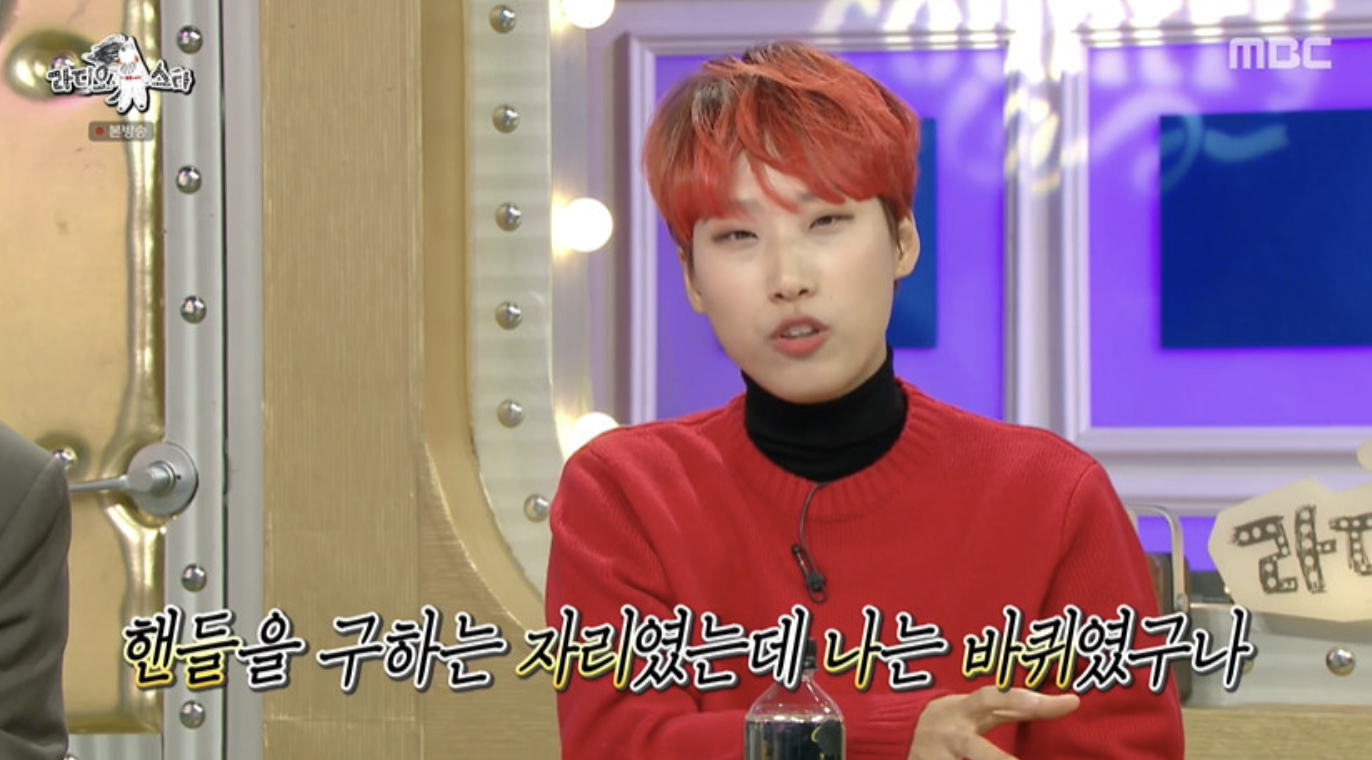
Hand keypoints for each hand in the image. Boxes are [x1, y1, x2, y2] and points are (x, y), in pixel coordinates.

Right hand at [907, 686, 1079, 759]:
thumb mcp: (976, 709)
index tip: (1068, 704)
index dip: (1026, 700)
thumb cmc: (951, 719)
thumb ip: (1017, 708)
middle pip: (979, 752)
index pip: (996, 699)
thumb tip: (1071, 702)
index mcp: (964, 710)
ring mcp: (940, 759)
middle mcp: (952, 735)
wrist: (895, 733)